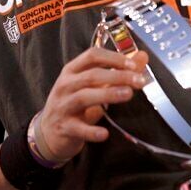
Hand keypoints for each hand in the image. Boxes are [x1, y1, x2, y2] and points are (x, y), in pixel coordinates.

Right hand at [35, 47, 148, 162]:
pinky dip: (91, 131)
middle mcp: (65, 85)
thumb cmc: (73, 104)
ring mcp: (63, 106)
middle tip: (139, 81)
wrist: (48, 132)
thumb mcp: (91, 86)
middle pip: (91, 76)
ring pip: (84, 97)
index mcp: (72, 71)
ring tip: (127, 94)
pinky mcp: (64, 127)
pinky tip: (105, 134)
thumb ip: (117, 71)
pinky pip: (78, 128)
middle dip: (117, 76)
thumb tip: (142, 57)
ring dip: (107, 94)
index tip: (133, 64)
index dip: (113, 58)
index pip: (92, 56)